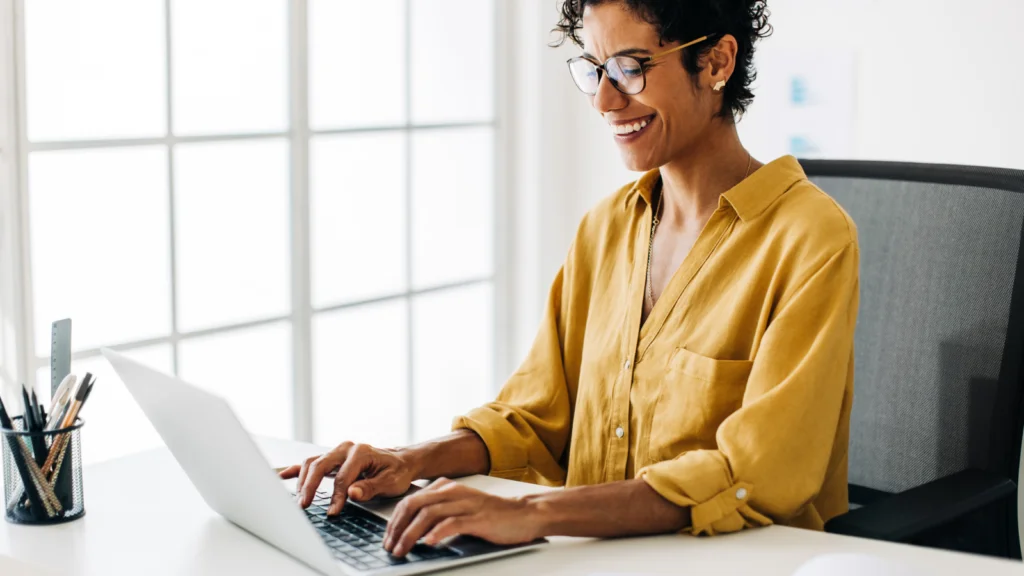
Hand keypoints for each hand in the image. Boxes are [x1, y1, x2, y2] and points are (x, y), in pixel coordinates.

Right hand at [279, 442, 418, 514]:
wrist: (401, 462)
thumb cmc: (397, 472)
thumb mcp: (390, 482)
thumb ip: (370, 488)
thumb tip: (351, 494)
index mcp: (361, 452)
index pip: (343, 477)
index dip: (336, 496)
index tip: (333, 513)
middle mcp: (347, 448)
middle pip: (320, 465)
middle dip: (311, 486)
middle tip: (305, 505)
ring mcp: (338, 452)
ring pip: (313, 463)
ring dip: (304, 481)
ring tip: (300, 500)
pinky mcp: (333, 459)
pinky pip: (311, 462)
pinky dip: (297, 469)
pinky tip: (284, 476)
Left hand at [384, 478, 540, 556]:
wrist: (523, 514)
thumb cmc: (491, 515)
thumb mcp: (460, 507)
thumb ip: (438, 512)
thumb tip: (411, 530)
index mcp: (446, 487)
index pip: (410, 500)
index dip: (394, 520)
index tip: (388, 538)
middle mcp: (453, 491)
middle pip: (414, 505)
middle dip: (397, 527)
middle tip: (390, 546)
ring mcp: (466, 503)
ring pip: (428, 514)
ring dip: (411, 534)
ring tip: (402, 549)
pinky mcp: (478, 517)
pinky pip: (452, 523)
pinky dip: (437, 533)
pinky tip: (429, 543)